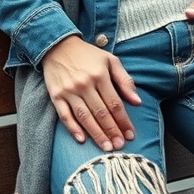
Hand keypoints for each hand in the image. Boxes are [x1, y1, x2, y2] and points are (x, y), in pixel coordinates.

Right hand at [42, 35, 140, 150]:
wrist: (58, 46)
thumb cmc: (88, 55)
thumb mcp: (110, 60)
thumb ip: (125, 81)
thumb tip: (137, 102)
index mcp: (100, 75)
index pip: (115, 103)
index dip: (124, 121)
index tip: (131, 134)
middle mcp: (84, 84)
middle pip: (101, 113)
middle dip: (112, 131)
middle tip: (120, 146)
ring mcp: (69, 91)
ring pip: (85, 117)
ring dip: (96, 134)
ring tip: (106, 147)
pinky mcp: (55, 96)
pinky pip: (64, 116)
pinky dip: (73, 129)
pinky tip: (82, 140)